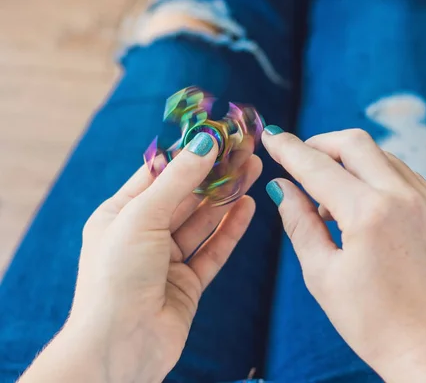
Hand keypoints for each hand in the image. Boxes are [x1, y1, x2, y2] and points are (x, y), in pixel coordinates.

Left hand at [20, 133, 261, 382]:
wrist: (119, 347)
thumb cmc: (116, 277)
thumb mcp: (142, 217)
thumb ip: (178, 180)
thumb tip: (205, 143)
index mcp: (119, 215)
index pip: (158, 174)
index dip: (189, 153)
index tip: (217, 134)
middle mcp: (142, 235)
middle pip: (185, 196)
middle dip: (215, 173)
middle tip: (245, 149)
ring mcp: (166, 261)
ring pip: (202, 221)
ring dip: (227, 196)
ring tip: (253, 169)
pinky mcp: (188, 284)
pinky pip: (213, 250)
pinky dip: (230, 229)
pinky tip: (248, 206)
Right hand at [261, 127, 425, 381]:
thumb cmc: (370, 321)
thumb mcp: (322, 273)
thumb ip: (299, 222)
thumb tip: (281, 187)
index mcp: (369, 214)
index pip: (318, 167)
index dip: (289, 149)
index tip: (270, 135)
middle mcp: (404, 197)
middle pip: (355, 143)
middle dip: (321, 144)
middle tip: (300, 160)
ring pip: (382, 155)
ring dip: (351, 161)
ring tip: (331, 198)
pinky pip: (405, 175)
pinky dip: (378, 176)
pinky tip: (364, 204)